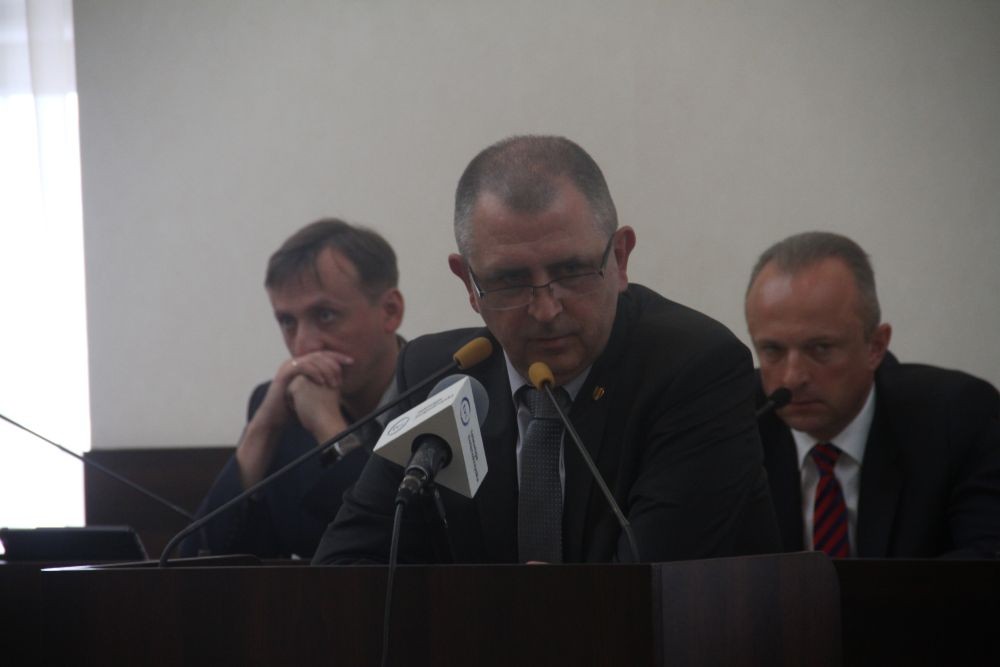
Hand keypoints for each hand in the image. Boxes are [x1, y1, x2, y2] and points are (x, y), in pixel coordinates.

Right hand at [235, 350, 352, 487]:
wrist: (275, 418)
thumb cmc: (294, 408)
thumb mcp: (311, 393)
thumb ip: (322, 385)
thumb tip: (339, 383)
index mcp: (302, 365)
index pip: (323, 355)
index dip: (338, 357)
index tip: (352, 362)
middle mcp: (295, 362)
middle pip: (319, 354)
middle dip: (335, 359)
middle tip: (347, 366)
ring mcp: (288, 367)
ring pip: (312, 359)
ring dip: (326, 368)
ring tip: (335, 381)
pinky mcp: (284, 374)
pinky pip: (302, 367)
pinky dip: (314, 373)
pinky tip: (323, 382)